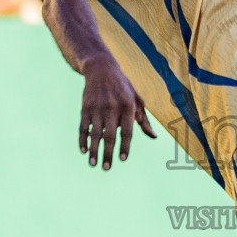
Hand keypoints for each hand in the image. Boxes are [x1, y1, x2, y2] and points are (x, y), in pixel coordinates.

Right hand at [79, 54, 155, 170]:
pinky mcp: (85, 107)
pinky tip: (83, 150)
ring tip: (93, 163)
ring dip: (93, 150)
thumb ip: (144, 119)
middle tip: (106, 168)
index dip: (125, 145)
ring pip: (95, 133)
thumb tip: (154, 136)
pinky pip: (83, 126)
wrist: (101, 69)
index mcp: (128, 106)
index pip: (127, 130)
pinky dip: (82, 139)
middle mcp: (112, 107)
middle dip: (108, 153)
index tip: (123, 159)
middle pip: (110, 135)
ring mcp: (97, 107)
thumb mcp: (137, 99)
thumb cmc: (123, 88)